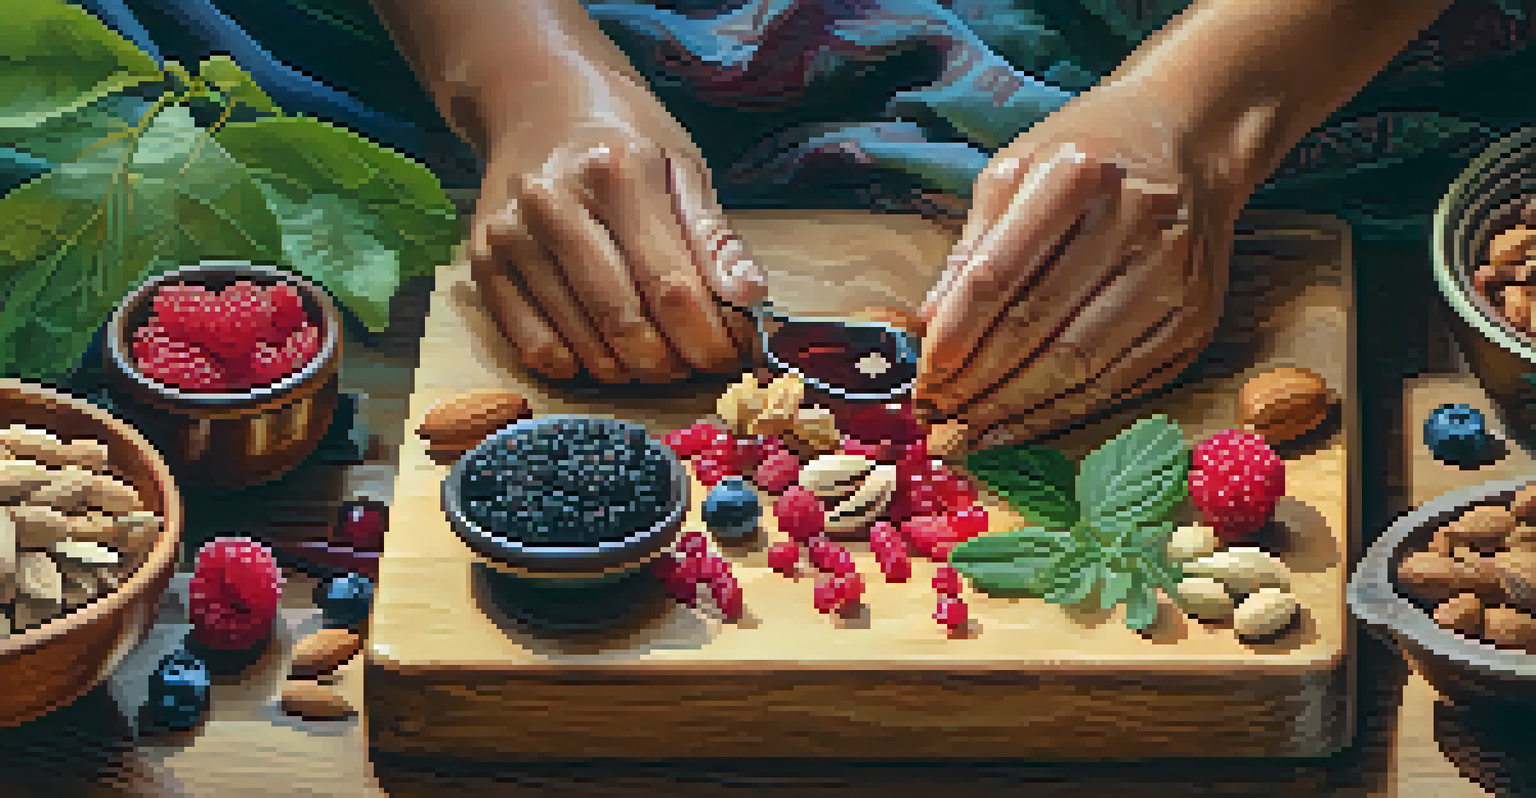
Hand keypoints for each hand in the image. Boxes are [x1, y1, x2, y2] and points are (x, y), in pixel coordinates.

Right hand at [469, 123, 767, 383]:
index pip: (670, 284)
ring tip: (656, 357)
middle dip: (669, 362)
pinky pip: (532, 346)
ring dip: (628, 369)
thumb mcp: (681, 165)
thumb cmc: (622, 137)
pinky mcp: (484, 263)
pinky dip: (576, 365)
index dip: (707, 336)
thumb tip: (750, 297)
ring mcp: (512, 238)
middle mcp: (554, 206)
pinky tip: (603, 352)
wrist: (538, 102)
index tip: (730, 357)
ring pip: (581, 343)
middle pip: (623, 320)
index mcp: (615, 174)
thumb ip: (715, 237)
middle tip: (692, 365)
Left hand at [914, 90, 1241, 449]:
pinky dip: (1064, 411)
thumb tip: (928, 325)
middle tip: (937, 417)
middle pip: (1038, 328)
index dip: (956, 335)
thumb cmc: (1087, 153)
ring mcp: (1173, 275)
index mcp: (1076, 176)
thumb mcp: (1015, 171)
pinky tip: (1022, 424)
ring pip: (1078, 366)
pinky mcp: (1195, 317)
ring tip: (968, 431)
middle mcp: (1133, 224)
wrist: (1193, 141)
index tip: (923, 376)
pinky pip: (1118, 382)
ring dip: (1014, 408)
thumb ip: (972, 247)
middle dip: (977, 383)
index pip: (999, 275)